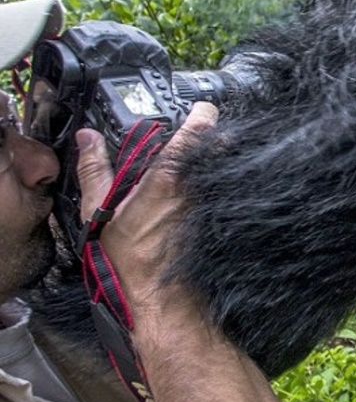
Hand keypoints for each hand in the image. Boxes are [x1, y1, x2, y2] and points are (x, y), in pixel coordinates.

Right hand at [75, 102, 217, 312]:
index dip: (203, 112)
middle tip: (191, 138)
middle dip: (208, 136)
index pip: (201, 126)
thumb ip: (95, 168)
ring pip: (223, 163)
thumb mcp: (99, 209)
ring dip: (212, 159)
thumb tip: (87, 139)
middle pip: (218, 142)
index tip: (198, 109)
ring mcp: (210, 198)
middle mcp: (197, 183)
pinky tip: (198, 190)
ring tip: (192, 166)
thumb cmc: (130, 256)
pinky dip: (214, 181)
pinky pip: (222, 185)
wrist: (159, 292)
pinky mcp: (216, 212)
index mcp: (169, 174)